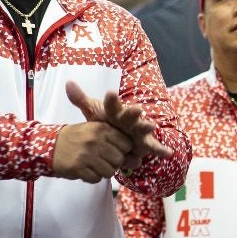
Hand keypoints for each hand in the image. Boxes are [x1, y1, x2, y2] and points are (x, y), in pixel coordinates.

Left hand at [52, 82, 172, 183]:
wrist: (122, 135)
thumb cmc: (109, 122)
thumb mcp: (94, 113)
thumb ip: (82, 100)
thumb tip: (68, 83)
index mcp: (116, 111)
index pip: (112, 105)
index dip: (112, 100)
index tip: (110, 93)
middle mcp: (129, 119)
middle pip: (131, 114)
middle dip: (134, 112)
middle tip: (137, 109)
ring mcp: (139, 130)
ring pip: (143, 128)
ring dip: (148, 127)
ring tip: (152, 126)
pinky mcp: (146, 142)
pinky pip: (154, 146)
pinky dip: (162, 150)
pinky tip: (168, 153)